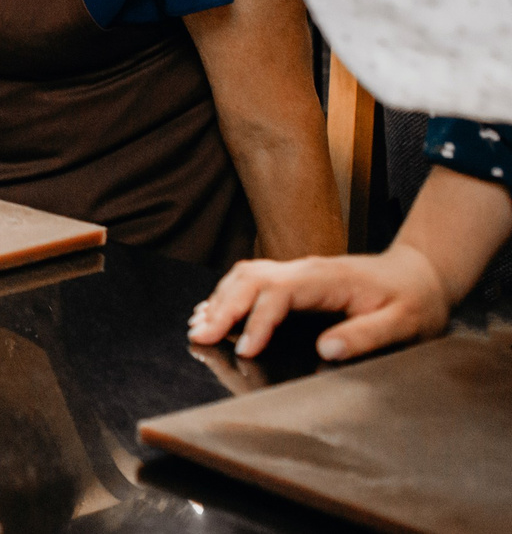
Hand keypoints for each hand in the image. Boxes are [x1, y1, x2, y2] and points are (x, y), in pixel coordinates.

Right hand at [187, 249, 450, 361]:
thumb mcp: (404, 324)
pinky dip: (227, 294)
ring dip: (219, 299)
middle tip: (199, 336)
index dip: (258, 321)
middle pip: (250, 278)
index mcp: (327, 279)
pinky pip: (252, 280)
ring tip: (199, 326)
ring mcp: (297, 271)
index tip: (246, 351)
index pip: (278, 293)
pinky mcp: (295, 279)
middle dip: (221, 307)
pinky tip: (214, 310)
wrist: (420, 274)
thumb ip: (366, 336)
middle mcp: (304, 269)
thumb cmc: (414, 300)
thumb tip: (326, 350)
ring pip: (245, 275)